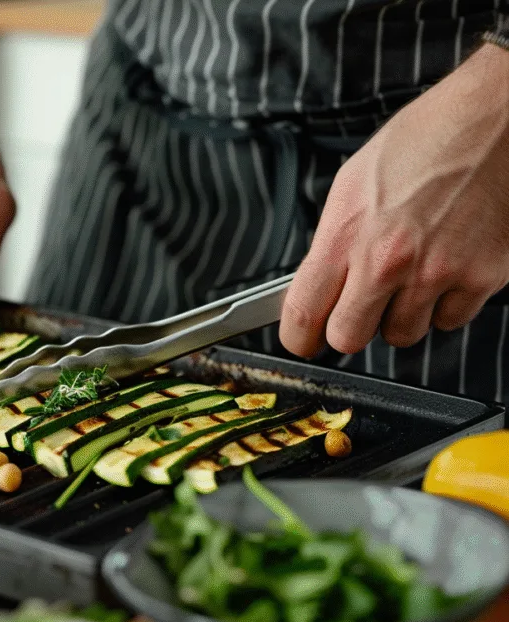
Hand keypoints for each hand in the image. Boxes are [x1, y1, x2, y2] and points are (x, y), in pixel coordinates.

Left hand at [280, 44, 508, 357]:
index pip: (303, 314)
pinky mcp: (480, 278)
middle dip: (350, 326)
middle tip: (360, 303)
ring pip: (402, 334)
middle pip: (348, 338)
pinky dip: (447, 303)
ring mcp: (435, 273)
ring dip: (402, 314)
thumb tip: (318, 283)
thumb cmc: (430, 137)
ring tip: (413, 271)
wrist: (498, 116)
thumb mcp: (355, 181)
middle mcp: (387, 261)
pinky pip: (450, 320)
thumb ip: (334, 240)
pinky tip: (448, 266)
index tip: (303, 338)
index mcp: (347, 234)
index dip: (298, 336)